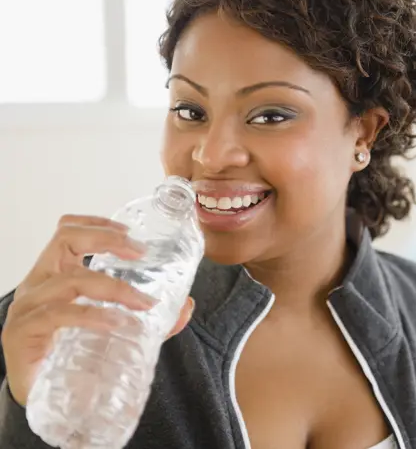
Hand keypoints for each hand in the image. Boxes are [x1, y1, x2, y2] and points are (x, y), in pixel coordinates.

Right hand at [1, 214, 194, 406]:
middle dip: (107, 240)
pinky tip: (115, 323)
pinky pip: (60, 314)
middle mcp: (37, 284)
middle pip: (65, 239)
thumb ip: (152, 319)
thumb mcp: (116, 330)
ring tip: (141, 302)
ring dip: (113, 287)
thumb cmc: (72, 357)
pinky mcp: (21, 332)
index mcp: (53, 276)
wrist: (43, 400)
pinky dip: (93, 315)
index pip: (67, 232)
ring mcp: (27, 307)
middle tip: (140, 253)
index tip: (130, 231)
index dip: (97, 223)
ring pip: (71, 279)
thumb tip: (187, 306)